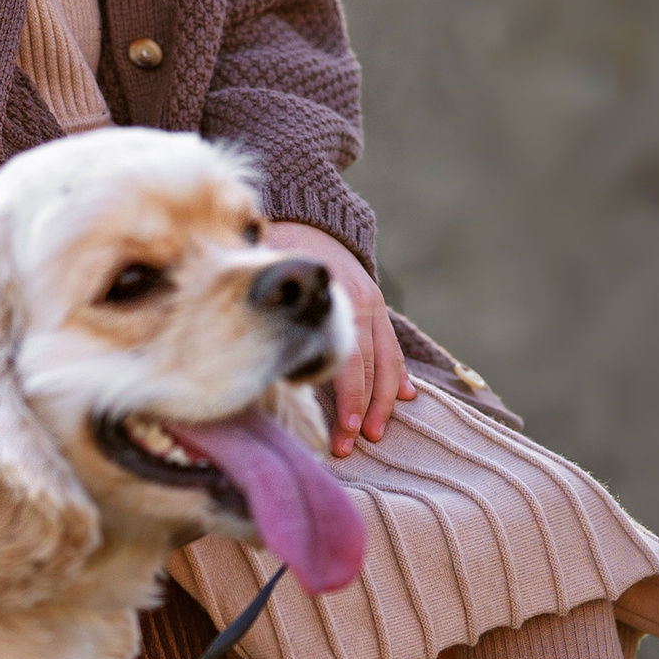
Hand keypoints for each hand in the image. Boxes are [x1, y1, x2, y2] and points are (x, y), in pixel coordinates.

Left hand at [260, 222, 413, 457]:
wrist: (307, 214)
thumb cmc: (279, 252)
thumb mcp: (266, 277)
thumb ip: (266, 310)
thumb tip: (253, 352)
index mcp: (335, 306)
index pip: (347, 366)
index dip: (347, 403)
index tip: (343, 435)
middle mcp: (360, 307)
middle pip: (370, 370)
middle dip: (366, 411)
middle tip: (356, 444)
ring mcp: (372, 305)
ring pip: (388, 360)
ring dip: (387, 399)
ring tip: (379, 432)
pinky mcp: (375, 304)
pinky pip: (393, 344)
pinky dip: (400, 372)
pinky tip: (406, 398)